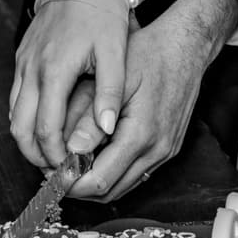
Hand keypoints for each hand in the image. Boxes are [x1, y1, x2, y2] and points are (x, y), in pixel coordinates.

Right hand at [9, 0, 129, 170]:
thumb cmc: (103, 13)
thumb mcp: (116, 51)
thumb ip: (109, 91)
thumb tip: (106, 130)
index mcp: (55, 69)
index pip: (45, 128)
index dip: (54, 156)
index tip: (69, 170)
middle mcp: (32, 68)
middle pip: (20, 128)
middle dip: (35, 155)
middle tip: (56, 172)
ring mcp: (23, 63)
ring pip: (13, 115)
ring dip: (28, 139)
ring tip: (52, 156)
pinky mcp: (22, 58)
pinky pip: (17, 98)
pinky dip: (26, 119)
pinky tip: (47, 127)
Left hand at [59, 0, 237, 201]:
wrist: (186, 46)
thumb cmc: (149, 55)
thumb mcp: (113, 81)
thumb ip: (90, 118)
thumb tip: (68, 151)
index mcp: (141, 135)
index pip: (99, 181)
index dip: (71, 184)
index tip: (50, 174)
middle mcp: (156, 150)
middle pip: (110, 191)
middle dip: (79, 188)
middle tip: (54, 172)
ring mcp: (165, 151)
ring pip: (123, 186)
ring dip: (95, 182)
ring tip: (70, 164)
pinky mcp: (168, 147)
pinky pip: (136, 173)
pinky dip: (113, 172)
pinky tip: (96, 155)